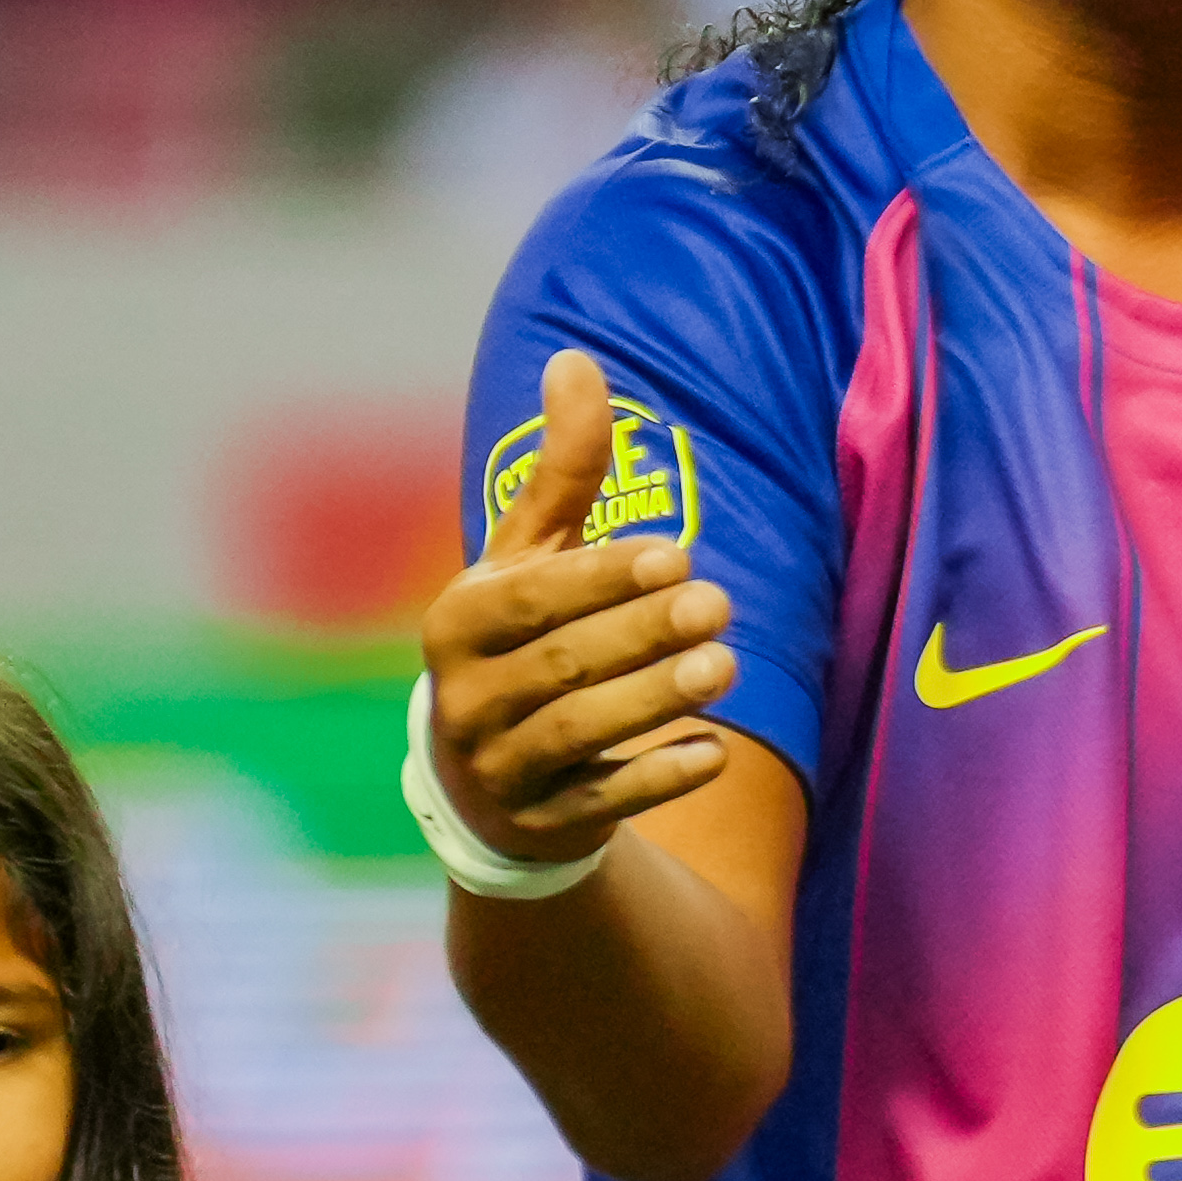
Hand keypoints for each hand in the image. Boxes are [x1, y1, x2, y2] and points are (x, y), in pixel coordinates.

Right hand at [422, 350, 740, 875]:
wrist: (486, 777)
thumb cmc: (520, 636)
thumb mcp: (529, 557)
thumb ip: (561, 471)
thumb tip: (575, 360)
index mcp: (456, 623)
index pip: (529, 600)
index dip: (600, 578)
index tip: (677, 554)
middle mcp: (466, 698)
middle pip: (561, 664)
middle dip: (642, 633)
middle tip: (720, 605)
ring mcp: (500, 766)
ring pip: (581, 733)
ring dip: (655, 699)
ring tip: (724, 665)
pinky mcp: (543, 820)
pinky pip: (602, 800)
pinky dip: (658, 776)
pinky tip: (713, 750)